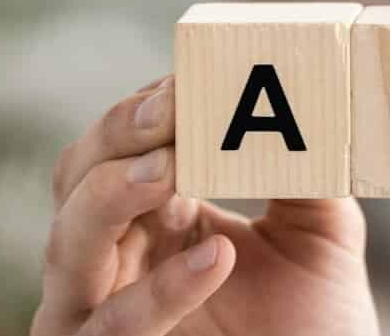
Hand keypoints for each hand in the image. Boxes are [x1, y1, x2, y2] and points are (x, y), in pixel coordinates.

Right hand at [36, 76, 378, 335]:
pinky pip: (111, 327)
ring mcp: (100, 315)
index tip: (190, 79)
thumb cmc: (314, 319)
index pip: (122, 147)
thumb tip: (307, 101)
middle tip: (170, 110)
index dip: (146, 110)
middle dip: (117, 138)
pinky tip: (216, 258)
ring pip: (67, 245)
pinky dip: (157, 291)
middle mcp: (113, 260)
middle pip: (76, 181)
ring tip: (168, 169)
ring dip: (111, 198)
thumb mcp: (321, 233)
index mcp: (154, 216)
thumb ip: (309, 171)